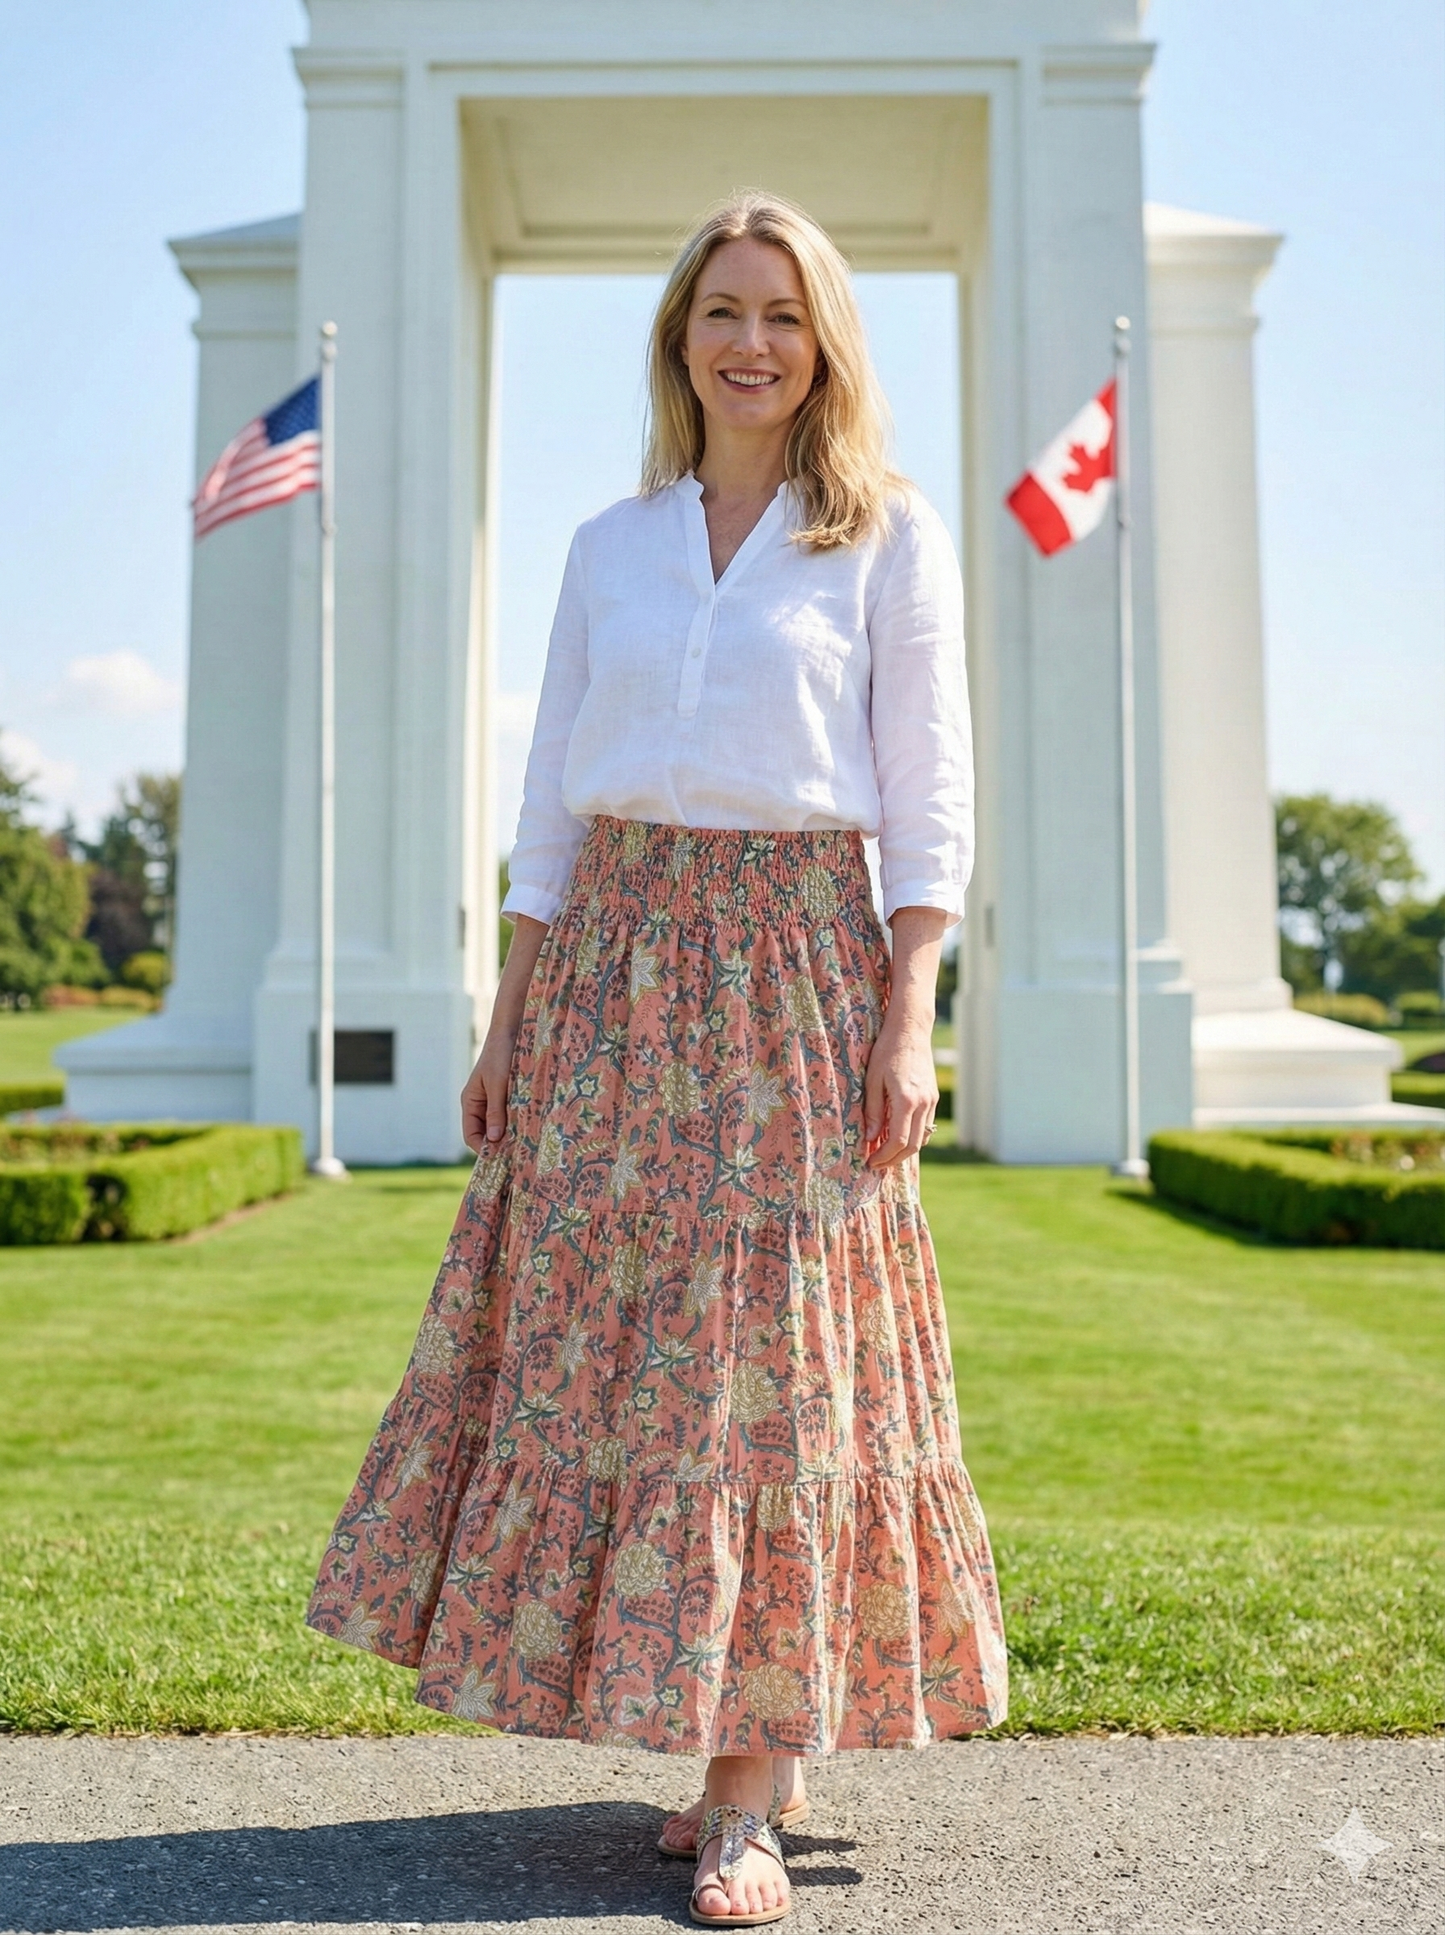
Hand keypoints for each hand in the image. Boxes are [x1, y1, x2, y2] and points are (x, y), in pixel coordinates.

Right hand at [460, 1024, 518, 1152]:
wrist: (513, 1030)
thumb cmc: (501, 1055)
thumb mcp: (498, 1084)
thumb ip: (496, 1111)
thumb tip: (493, 1139)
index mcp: (470, 1102)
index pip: (471, 1135)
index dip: (483, 1148)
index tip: (500, 1157)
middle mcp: (480, 1105)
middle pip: (486, 1134)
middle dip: (498, 1144)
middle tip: (517, 1155)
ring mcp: (495, 1101)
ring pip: (500, 1126)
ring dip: (510, 1135)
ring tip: (525, 1144)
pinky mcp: (510, 1096)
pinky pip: (511, 1116)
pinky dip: (518, 1123)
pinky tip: (531, 1128)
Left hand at [863, 1016, 938, 1167]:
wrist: (910, 1030)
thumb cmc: (886, 1051)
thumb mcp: (872, 1080)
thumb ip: (873, 1111)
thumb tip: (869, 1138)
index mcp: (906, 1100)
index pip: (898, 1141)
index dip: (884, 1156)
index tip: (870, 1162)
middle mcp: (923, 1103)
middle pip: (913, 1146)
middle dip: (894, 1159)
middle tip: (876, 1164)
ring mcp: (931, 1101)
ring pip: (923, 1138)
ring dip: (905, 1151)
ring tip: (885, 1154)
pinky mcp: (933, 1097)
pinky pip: (925, 1126)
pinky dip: (913, 1137)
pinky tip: (897, 1136)